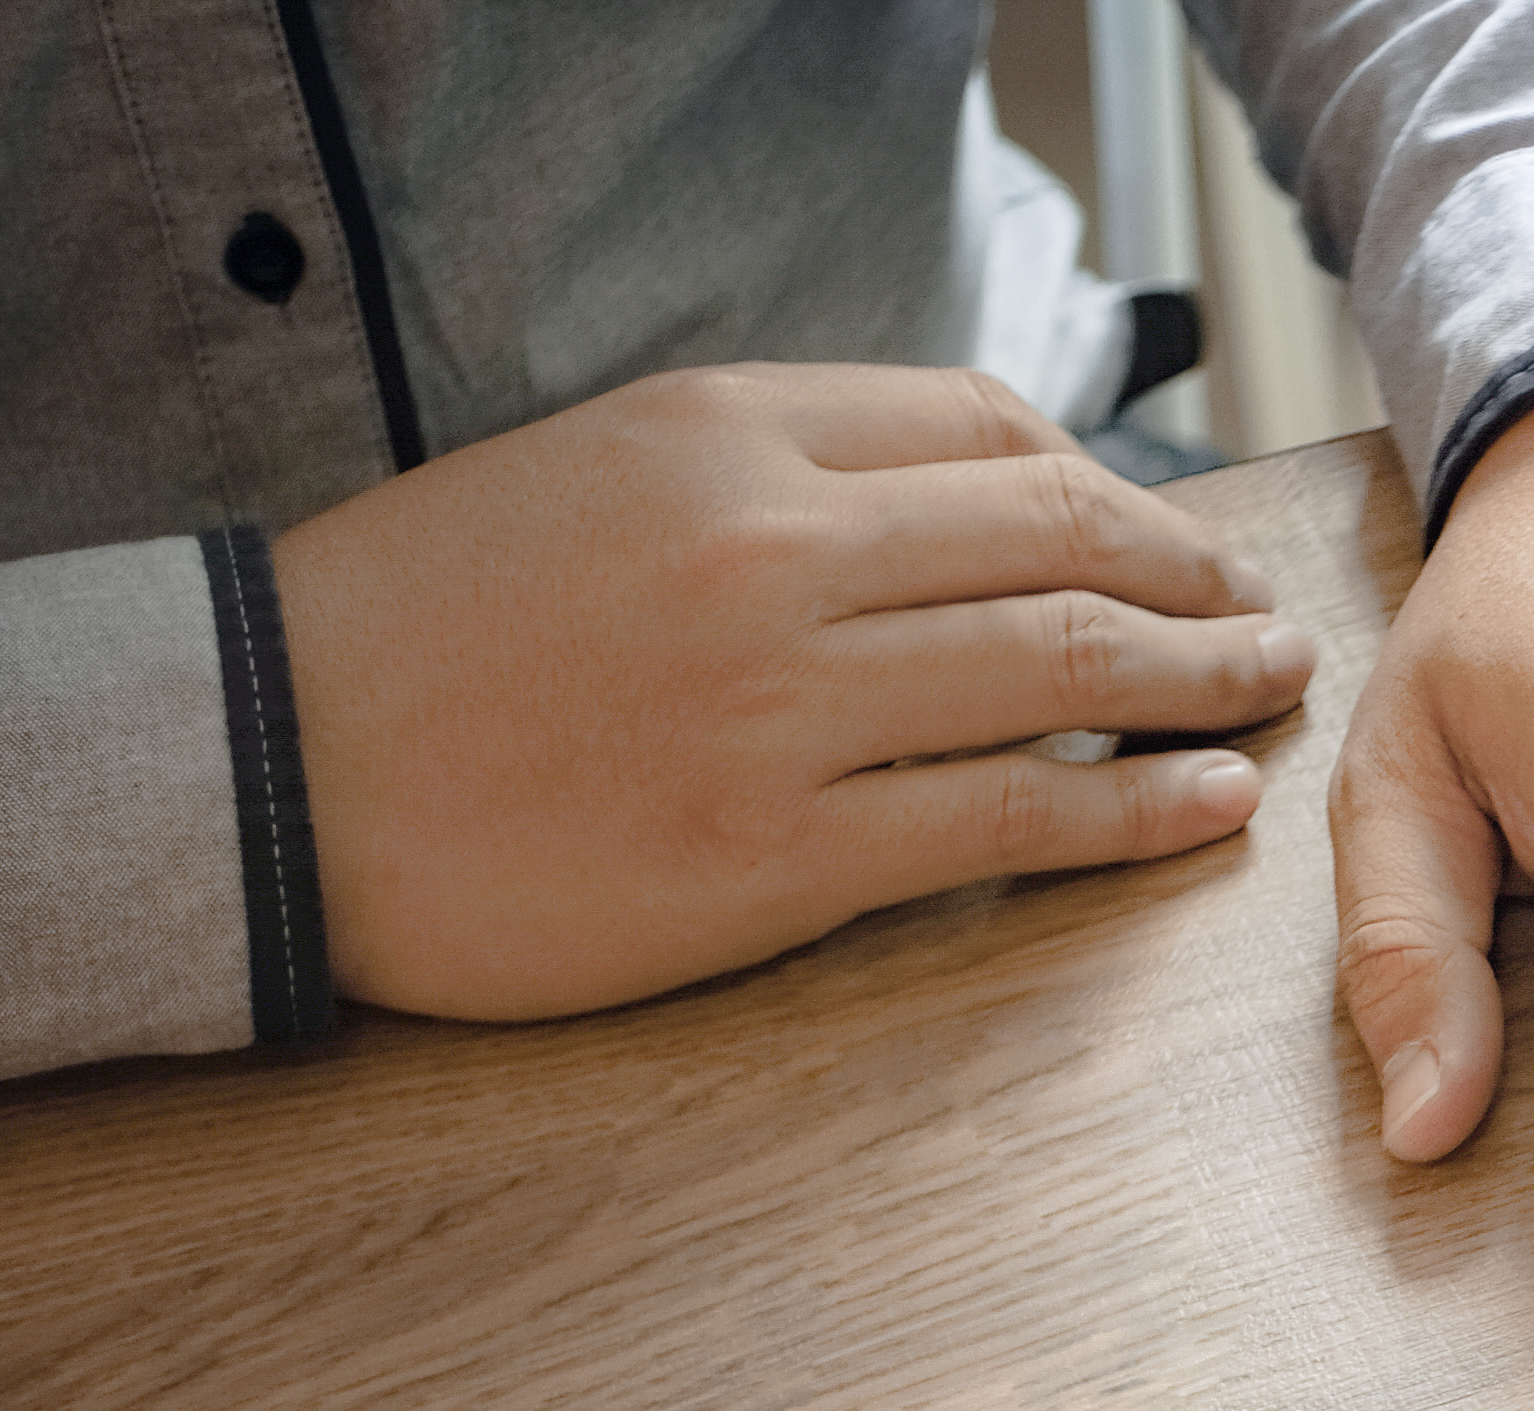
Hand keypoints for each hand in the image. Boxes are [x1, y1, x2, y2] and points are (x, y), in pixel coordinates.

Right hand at [270, 364, 1318, 1018]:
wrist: (266, 764)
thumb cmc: (422, 625)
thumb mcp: (590, 471)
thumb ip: (767, 469)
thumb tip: (952, 500)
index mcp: (724, 435)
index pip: (984, 431)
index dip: (1104, 484)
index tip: (1160, 531)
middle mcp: (771, 552)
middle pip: (1057, 537)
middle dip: (1192, 574)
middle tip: (1262, 610)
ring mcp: (781, 707)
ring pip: (1059, 672)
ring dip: (1200, 682)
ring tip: (1268, 689)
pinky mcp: (775, 856)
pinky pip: (1007, 821)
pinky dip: (1133, 811)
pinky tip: (1207, 806)